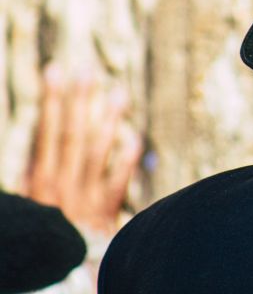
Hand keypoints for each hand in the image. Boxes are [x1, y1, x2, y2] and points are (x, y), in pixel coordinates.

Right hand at [24, 64, 142, 234]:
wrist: (59, 279)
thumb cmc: (42, 237)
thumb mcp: (29, 204)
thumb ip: (36, 174)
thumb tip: (41, 147)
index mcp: (40, 181)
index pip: (47, 132)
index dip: (51, 101)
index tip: (55, 70)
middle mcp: (61, 186)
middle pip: (72, 135)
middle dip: (78, 100)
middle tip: (87, 70)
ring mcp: (85, 197)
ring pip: (97, 152)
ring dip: (107, 120)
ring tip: (118, 91)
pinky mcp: (105, 212)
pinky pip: (117, 181)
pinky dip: (126, 157)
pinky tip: (133, 134)